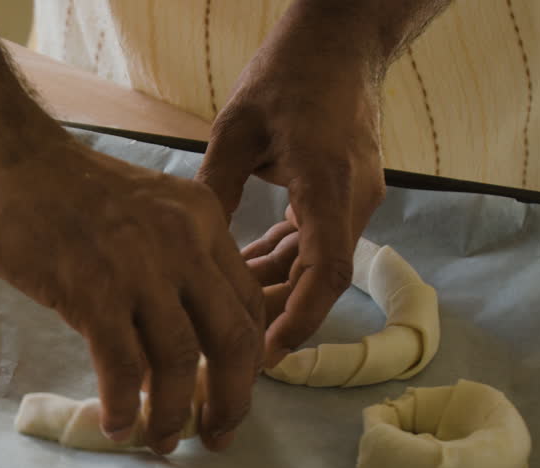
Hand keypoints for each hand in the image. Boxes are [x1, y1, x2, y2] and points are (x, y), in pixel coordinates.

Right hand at [0, 131, 264, 452]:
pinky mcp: (90, 286)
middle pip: (232, 339)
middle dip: (230, 401)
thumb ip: (170, 256)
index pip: (248, 304)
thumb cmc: (56, 187)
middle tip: (214, 436)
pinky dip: (121, 404)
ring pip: (181, 360)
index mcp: (202, 219)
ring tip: (157, 442)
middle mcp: (183, 240)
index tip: (230, 397)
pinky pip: (122, 364)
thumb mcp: (140, 211)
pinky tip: (114, 426)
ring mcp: (138, 264)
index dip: (248, 363)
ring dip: (172, 413)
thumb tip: (180, 330)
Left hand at [196, 10, 386, 367]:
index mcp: (329, 183)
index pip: (325, 272)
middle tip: (223, 340)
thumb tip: (187, 253)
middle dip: (273, 314)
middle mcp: (352, 199)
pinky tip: (238, 272)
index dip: (297, 320)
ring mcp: (352, 198)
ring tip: (218, 311)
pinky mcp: (342, 194)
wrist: (340, 40)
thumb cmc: (288, 74)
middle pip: (317, 279)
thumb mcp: (236, 129)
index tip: (265, 355)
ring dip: (272, 287)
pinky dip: (280, 261)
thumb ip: (215, 191)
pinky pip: (313, 242)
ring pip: (314, 265)